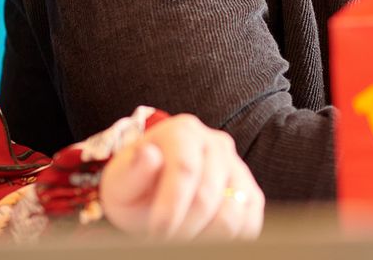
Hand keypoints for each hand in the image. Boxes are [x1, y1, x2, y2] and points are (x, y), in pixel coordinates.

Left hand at [100, 114, 263, 239]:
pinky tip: (203, 236)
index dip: (171, 206)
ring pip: (231, 215)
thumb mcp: (121, 180)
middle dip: (182, 228)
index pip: (184, 169)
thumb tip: (149, 155)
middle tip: (165, 240)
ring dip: (205, 238)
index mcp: (183, 131)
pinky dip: (228, 240)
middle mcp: (215, 143)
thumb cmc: (136, 186)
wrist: (156, 189)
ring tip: (182, 237)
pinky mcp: (250, 193)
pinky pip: (249, 225)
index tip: (157, 232)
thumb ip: (132, 170)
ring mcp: (237, 168)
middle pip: (207, 197)